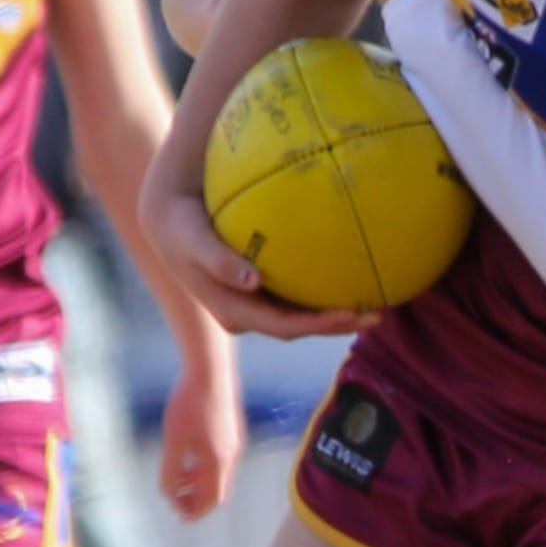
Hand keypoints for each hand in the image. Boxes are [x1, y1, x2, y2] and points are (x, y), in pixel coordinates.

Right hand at [142, 177, 368, 341]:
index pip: (285, 327)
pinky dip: (324, 285)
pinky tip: (353, 267)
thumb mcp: (192, 238)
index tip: (351, 313)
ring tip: (376, 299)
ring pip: (302, 313)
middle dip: (337, 324)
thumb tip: (252, 280)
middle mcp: (249, 314)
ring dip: (337, 311)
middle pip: (300, 328)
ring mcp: (256, 302)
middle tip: (376, 313)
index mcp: (235, 313)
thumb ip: (218, 260)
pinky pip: (299, 289)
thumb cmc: (181, 224)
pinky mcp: (262, 286)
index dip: (319, 326)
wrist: (169, 218)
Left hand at [158, 349, 245, 518]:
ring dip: (199, 482)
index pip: (212, 500)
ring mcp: (234, 441)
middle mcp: (231, 455)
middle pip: (217, 490)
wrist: (210, 369)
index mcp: (218, 462)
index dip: (195, 512)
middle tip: (177, 502)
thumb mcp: (174, 441)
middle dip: (197, 500)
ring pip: (218, 473)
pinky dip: (204, 467)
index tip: (178, 514)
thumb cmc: (190, 405)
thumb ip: (171, 472)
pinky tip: (189, 454)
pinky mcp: (231, 427)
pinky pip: (220, 458)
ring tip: (179, 480)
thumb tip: (169, 495)